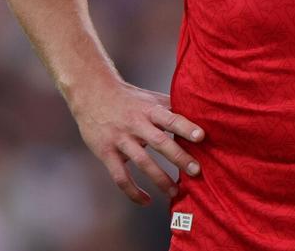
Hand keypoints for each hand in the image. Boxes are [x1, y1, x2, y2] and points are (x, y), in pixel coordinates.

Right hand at [68, 78, 205, 205]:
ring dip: (159, 179)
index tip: (201, 136)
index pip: (170, 118)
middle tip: (196, 171)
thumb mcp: (151, 99)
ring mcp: (120, 139)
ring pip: (142, 162)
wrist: (93, 94)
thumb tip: (201, 115)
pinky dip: (133, 192)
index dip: (186, 127)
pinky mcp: (106, 153)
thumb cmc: (130, 98)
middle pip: (159, 142)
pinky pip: (120, 176)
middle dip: (179, 157)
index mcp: (149, 110)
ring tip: (175, 192)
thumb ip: (172, 109)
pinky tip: (146, 201)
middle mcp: (136, 124)